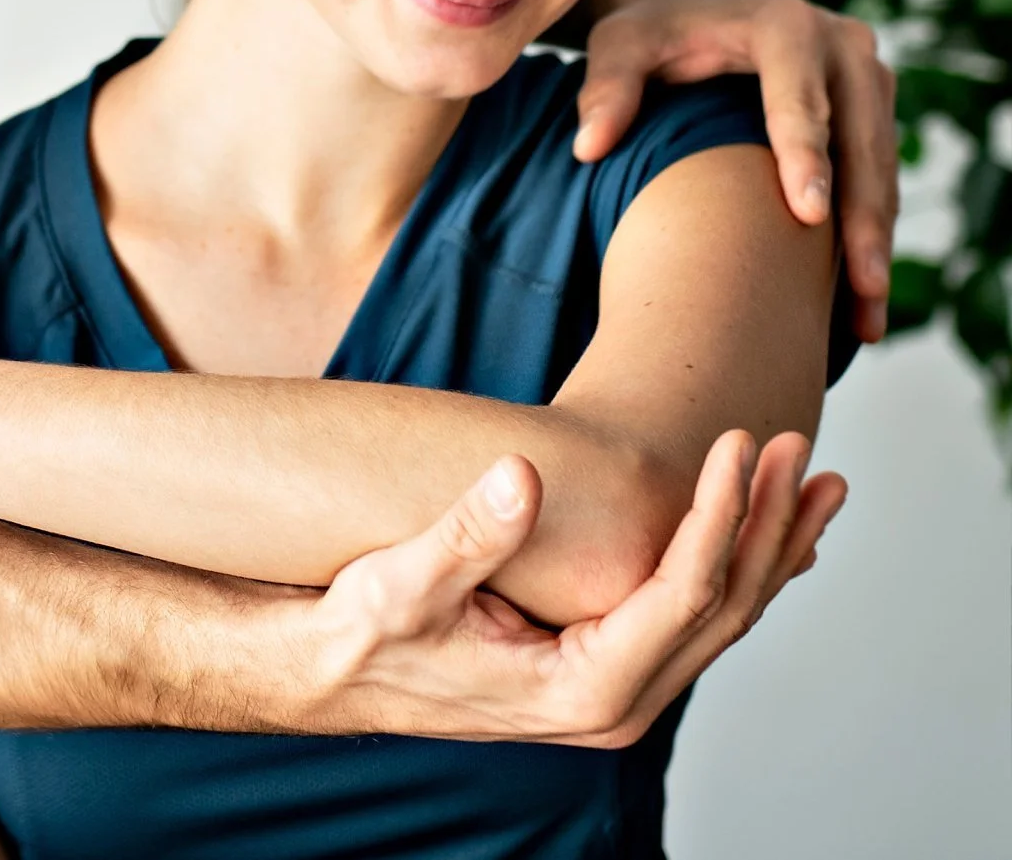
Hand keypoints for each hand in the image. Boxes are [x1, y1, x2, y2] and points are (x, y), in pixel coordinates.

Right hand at [273, 429, 841, 745]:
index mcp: (581, 689)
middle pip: (724, 608)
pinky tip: (764, 531)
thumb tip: (521, 474)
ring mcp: (615, 692)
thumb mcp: (404, 585)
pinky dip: (731, 567)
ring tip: (810, 480)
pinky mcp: (604, 670)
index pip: (681, 594)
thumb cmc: (363, 631)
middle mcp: (613, 703)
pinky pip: (690, 620)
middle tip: (793, 445)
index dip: (719, 513)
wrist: (333, 673)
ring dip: (766, 545)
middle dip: (766, 525)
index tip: (735, 440)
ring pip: (719, 616)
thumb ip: (468, 536)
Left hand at [573, 0, 898, 343]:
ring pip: (881, 167)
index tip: (808, 216)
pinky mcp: (870, 109)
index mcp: (783, 26)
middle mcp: (841, 46)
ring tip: (867, 315)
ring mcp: (865, 79)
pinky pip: (879, 176)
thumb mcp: (620, 43)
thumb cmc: (654, 30)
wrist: (697, 1)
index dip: (806, 155)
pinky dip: (872, 232)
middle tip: (860, 287)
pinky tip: (860, 297)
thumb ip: (606, 87)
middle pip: (862, 140)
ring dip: (877, 239)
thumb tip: (588, 147)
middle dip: (863, 217)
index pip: (798, 96)